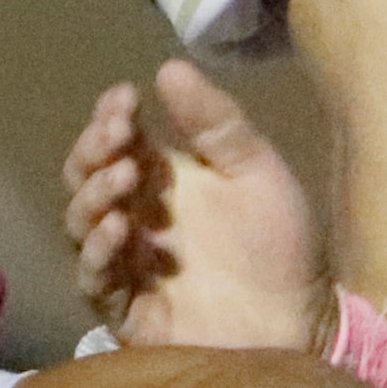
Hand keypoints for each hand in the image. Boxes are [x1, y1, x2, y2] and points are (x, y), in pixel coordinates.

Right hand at [60, 58, 327, 351]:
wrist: (305, 321)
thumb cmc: (280, 244)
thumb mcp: (255, 169)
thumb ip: (215, 122)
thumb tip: (167, 66)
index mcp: (162, 180)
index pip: (116, 141)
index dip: (110, 117)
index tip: (124, 98)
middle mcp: (136, 218)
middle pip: (86, 179)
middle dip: (94, 150)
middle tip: (119, 134)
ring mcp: (129, 265)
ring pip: (81, 225)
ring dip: (94, 195)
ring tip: (123, 176)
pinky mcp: (128, 311)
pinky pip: (95, 280)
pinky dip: (99, 251)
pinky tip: (119, 228)